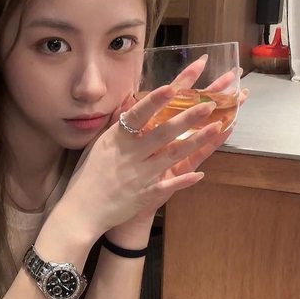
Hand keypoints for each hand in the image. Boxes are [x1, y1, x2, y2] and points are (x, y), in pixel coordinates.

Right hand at [64, 56, 247, 245]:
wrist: (81, 211)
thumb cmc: (87, 177)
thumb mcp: (97, 146)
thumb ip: (115, 125)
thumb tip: (128, 102)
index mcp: (117, 140)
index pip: (139, 115)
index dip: (155, 100)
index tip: (172, 87)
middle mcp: (131, 155)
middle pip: (163, 132)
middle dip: (187, 117)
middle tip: (209, 104)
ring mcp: (140, 176)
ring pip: (173, 155)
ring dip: (196, 141)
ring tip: (218, 127)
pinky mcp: (146, 195)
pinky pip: (169, 186)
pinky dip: (184, 180)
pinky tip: (201, 174)